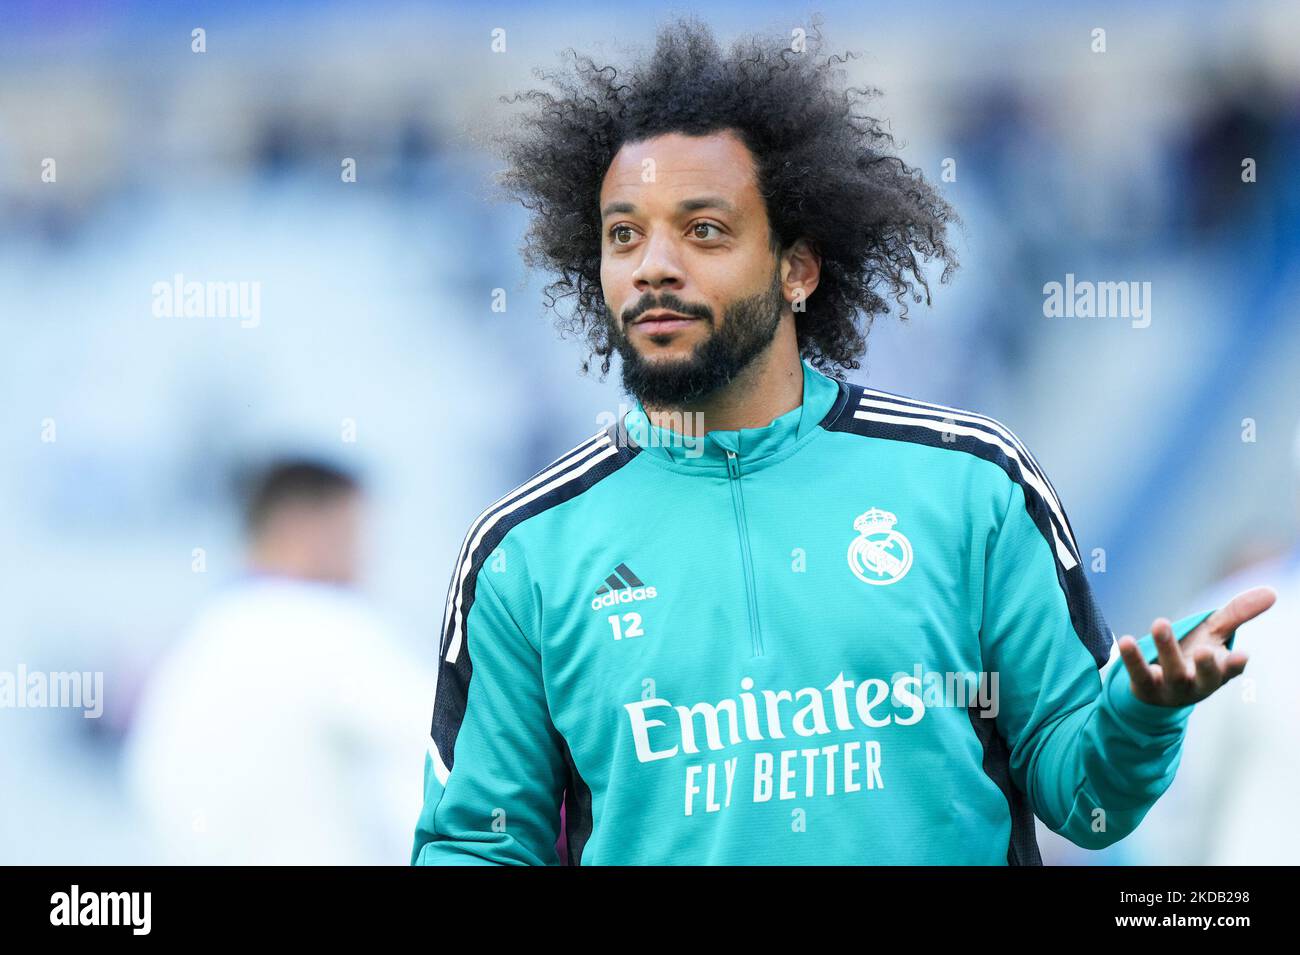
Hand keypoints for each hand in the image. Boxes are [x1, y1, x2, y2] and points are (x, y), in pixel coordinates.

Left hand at [1117, 586, 1275, 706]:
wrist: (1159, 688)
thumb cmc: (1193, 655)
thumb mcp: (1214, 633)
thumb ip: (1238, 613)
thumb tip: (1272, 592)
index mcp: (1218, 672)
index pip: (1231, 670)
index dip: (1235, 664)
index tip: (1241, 655)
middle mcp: (1198, 684)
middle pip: (1204, 677)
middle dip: (1206, 665)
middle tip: (1204, 649)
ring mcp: (1171, 689)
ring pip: (1171, 672)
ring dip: (1167, 649)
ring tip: (1160, 623)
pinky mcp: (1145, 688)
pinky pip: (1138, 674)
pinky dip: (1132, 659)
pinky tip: (1126, 640)